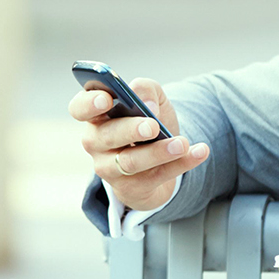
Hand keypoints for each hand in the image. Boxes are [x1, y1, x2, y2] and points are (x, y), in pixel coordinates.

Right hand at [68, 77, 209, 210]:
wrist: (159, 159)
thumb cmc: (146, 122)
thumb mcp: (150, 100)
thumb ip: (146, 90)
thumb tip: (146, 104)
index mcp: (96, 116)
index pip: (79, 108)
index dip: (89, 104)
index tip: (106, 99)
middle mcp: (96, 143)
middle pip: (105, 136)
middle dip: (130, 130)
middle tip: (153, 126)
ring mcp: (110, 169)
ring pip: (130, 162)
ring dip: (158, 152)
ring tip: (182, 143)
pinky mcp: (131, 189)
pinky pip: (156, 177)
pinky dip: (181, 164)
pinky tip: (199, 152)